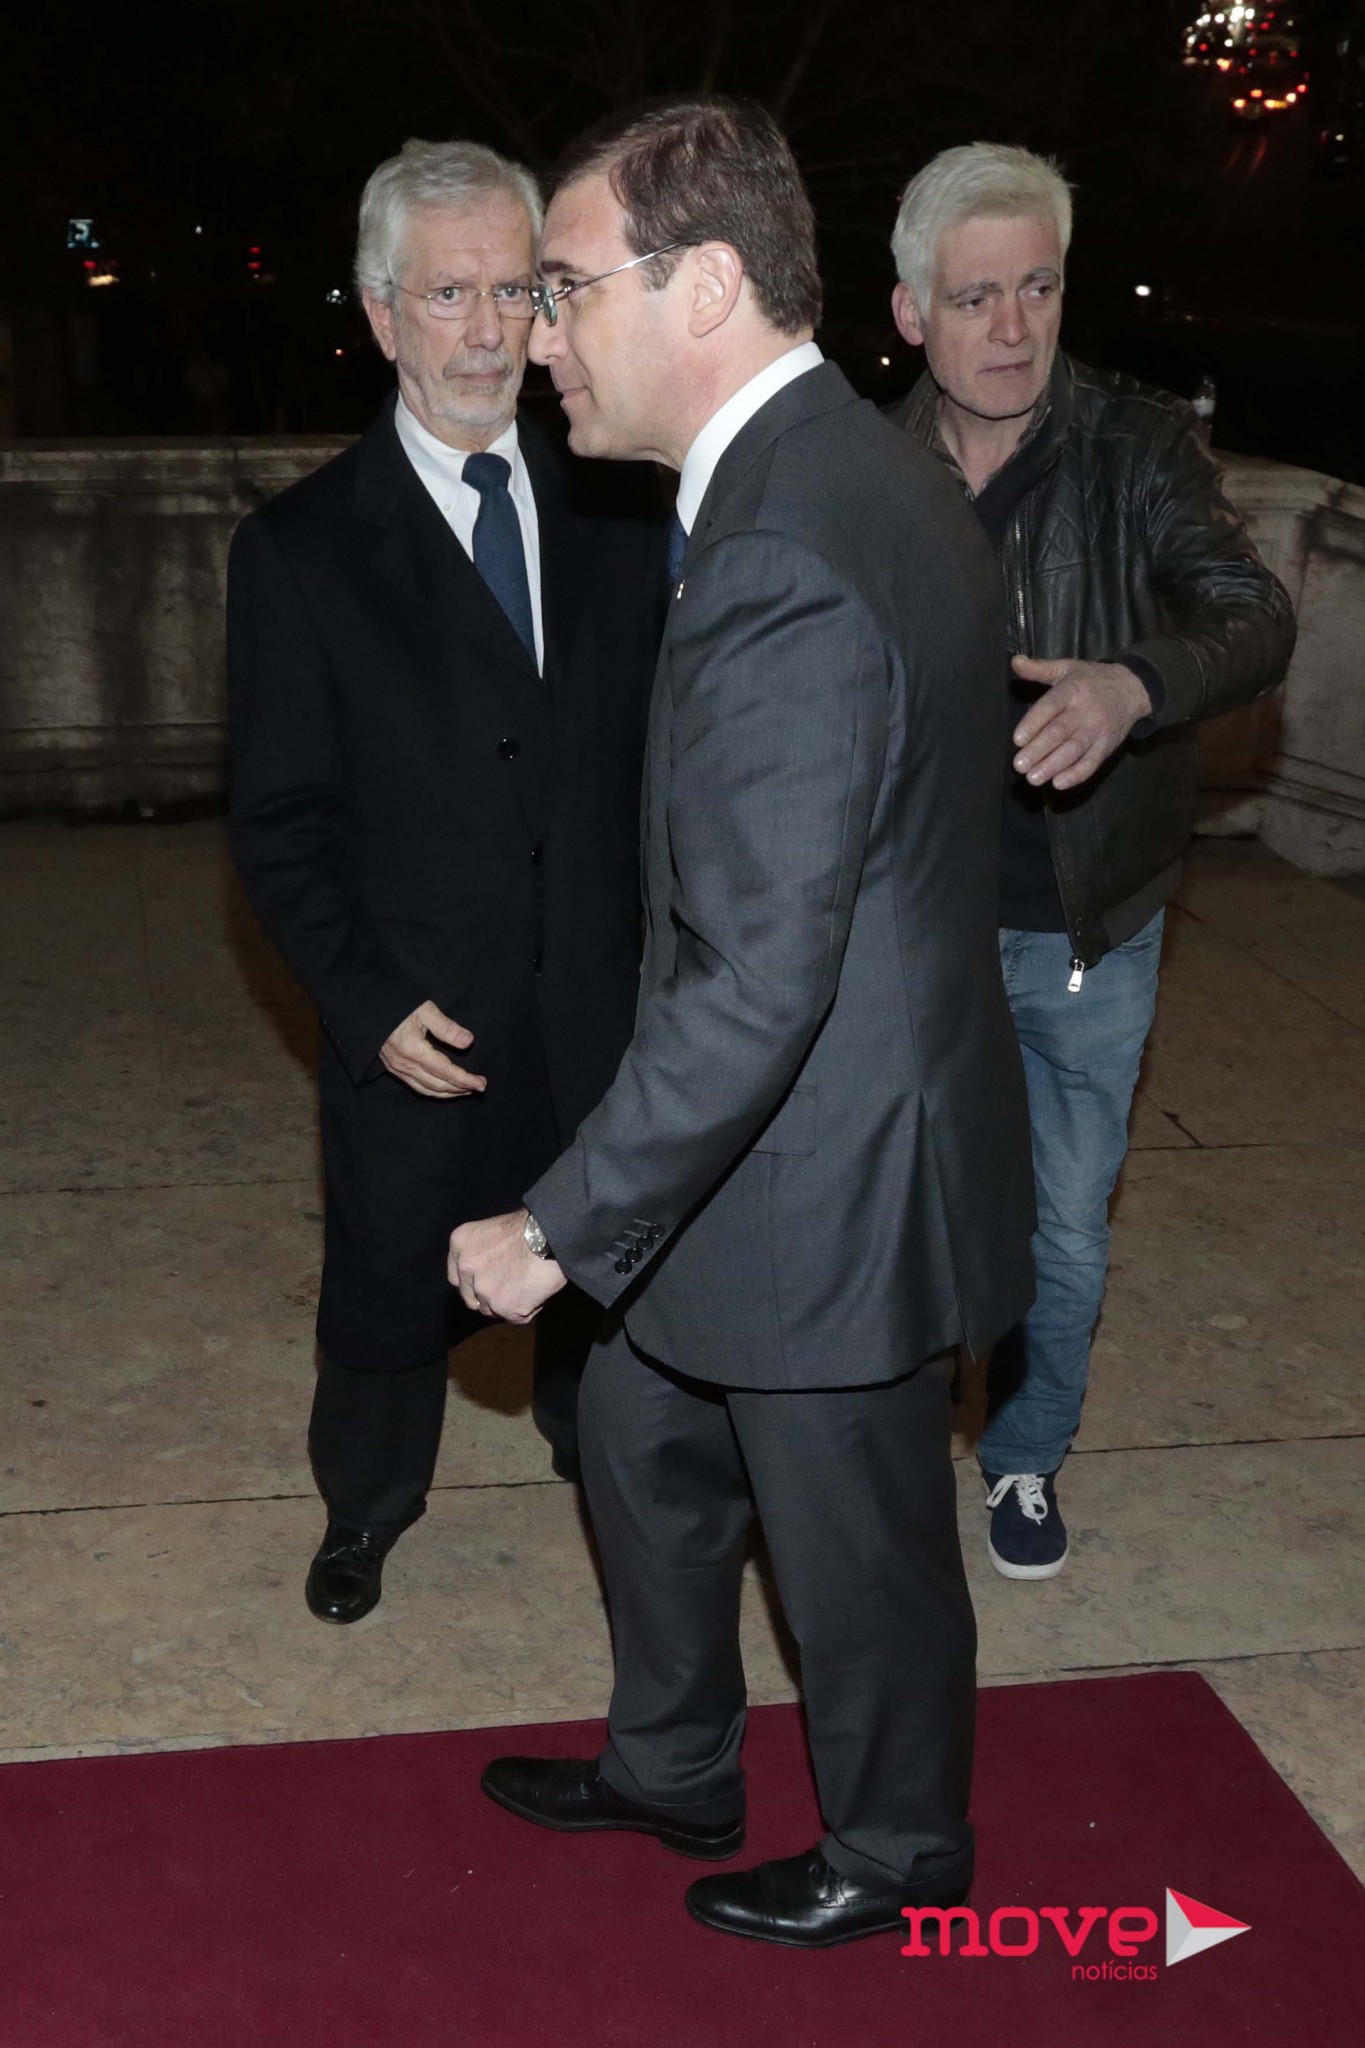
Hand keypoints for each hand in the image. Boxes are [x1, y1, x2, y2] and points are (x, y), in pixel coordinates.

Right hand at [381, 1000, 484, 1098]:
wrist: (369, 1008)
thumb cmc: (398, 1005)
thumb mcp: (425, 1010)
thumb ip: (447, 1027)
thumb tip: (468, 1042)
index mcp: (414, 1050)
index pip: (446, 1072)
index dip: (465, 1080)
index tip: (481, 1083)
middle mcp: (405, 1064)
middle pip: (437, 1085)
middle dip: (460, 1089)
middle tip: (479, 1087)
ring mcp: (397, 1069)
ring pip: (426, 1089)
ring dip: (447, 1093)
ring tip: (465, 1091)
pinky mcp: (393, 1069)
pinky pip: (415, 1086)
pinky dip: (432, 1091)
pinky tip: (442, 1088)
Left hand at [448, 1209, 565, 1324]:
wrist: (550, 1236)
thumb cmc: (529, 1227)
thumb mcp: (492, 1231)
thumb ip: (482, 1252)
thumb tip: (489, 1270)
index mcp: (460, 1244)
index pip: (457, 1277)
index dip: (472, 1282)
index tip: (488, 1280)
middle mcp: (466, 1267)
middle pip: (471, 1297)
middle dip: (488, 1297)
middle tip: (511, 1286)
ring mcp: (483, 1290)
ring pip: (492, 1310)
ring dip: (508, 1304)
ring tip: (529, 1286)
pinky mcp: (503, 1307)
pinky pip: (514, 1318)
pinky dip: (527, 1309)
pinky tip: (537, 1292)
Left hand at [1010, 657, 1152, 791]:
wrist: (1132, 688)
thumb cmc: (1091, 679)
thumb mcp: (1067, 668)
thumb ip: (1039, 668)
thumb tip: (1015, 662)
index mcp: (1072, 689)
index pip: (1050, 707)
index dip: (1033, 723)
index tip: (1017, 739)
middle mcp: (1085, 710)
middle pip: (1060, 732)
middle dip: (1038, 750)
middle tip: (1019, 765)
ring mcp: (1097, 730)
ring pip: (1074, 750)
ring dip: (1053, 766)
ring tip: (1032, 778)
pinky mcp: (1107, 746)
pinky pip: (1092, 763)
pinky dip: (1076, 775)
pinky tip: (1058, 784)